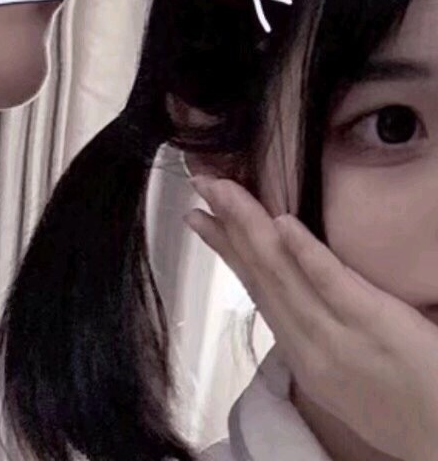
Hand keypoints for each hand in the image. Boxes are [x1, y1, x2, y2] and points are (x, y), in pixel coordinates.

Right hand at [185, 176, 437, 460]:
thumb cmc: (402, 414)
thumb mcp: (340, 381)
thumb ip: (314, 337)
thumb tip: (294, 292)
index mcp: (301, 353)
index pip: (253, 288)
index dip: (223, 248)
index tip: (196, 216)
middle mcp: (308, 344)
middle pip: (260, 273)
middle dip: (227, 223)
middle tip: (202, 183)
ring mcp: (339, 334)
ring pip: (283, 273)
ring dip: (249, 225)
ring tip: (224, 190)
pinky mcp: (376, 324)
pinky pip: (333, 284)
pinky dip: (305, 253)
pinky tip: (283, 224)